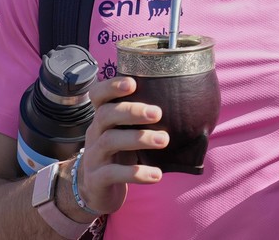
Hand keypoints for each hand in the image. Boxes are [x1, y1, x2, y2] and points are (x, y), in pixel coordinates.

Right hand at [73, 76, 169, 214]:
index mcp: (102, 120)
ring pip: (109, 141)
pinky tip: (156, 175)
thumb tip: (185, 106)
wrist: (96, 194)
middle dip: (131, 111)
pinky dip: (135, 173)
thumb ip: (142, 122)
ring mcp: (93, 157)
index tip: (133, 83)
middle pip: (105, 115)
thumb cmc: (119, 158)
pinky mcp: (96, 180)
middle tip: (158, 113)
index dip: (110, 86)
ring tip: (164, 140)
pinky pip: (112, 173)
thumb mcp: (126, 137)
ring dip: (138, 138)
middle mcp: (94, 134)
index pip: (97, 95)